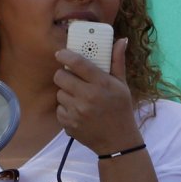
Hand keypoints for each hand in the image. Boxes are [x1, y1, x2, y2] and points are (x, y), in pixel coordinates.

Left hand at [53, 38, 140, 154]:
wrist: (118, 141)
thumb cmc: (120, 109)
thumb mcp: (122, 86)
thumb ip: (117, 62)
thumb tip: (121, 40)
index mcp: (102, 84)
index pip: (77, 62)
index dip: (65, 55)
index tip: (61, 53)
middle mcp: (88, 96)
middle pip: (60, 76)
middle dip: (64, 75)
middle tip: (71, 78)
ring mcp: (77, 111)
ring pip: (59, 93)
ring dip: (66, 93)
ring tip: (79, 97)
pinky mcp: (68, 123)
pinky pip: (59, 108)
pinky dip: (66, 109)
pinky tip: (78, 111)